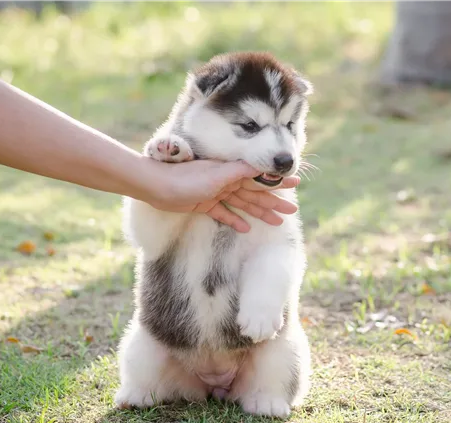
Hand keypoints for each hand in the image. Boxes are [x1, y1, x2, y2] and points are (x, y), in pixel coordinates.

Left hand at [144, 159, 299, 232]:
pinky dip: (234, 221)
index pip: (260, 177)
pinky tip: (246, 229)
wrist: (156, 185)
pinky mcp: (204, 205)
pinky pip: (224, 214)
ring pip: (243, 205)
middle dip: (273, 202)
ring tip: (276, 223)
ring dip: (259, 213)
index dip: (277, 181)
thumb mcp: (219, 174)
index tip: (295, 183)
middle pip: (255, 193)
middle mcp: (226, 181)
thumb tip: (265, 164)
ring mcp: (215, 193)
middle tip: (292, 211)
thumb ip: (242, 170)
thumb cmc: (187, 178)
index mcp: (232, 171)